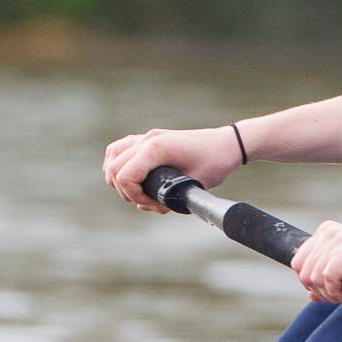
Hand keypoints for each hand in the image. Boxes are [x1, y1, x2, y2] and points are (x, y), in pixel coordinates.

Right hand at [103, 127, 243, 212]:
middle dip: (126, 191)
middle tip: (147, 201)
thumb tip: (145, 206)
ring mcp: (147, 136)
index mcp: (156, 148)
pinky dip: (119, 162)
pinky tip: (130, 175)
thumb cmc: (215, 163)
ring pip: (113, 156)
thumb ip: (167, 198)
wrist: (228, 144)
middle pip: (114, 168)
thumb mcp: (193, 185)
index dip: (133, 196)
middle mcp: (147, 139)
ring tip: (137, 191)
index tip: (151, 203)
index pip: (124, 176)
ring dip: (117, 176)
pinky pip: (121, 148)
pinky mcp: (150, 137)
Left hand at [291, 223, 341, 303]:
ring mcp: (340, 237)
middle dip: (322, 292)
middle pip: (304, 273)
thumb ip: (329, 277)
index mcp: (326, 232)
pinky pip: (328, 276)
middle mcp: (330, 231)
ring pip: (314, 277)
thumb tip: (311, 295)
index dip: (311, 284)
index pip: (298, 264)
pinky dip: (336, 291)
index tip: (333, 291)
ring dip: (330, 294)